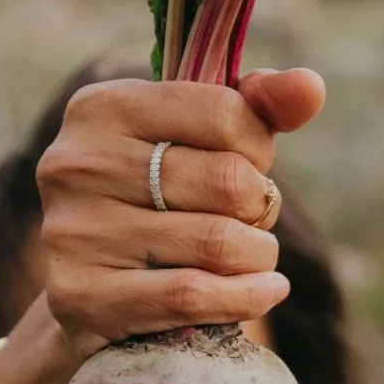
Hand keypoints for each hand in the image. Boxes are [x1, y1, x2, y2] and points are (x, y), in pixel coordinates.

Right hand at [35, 69, 326, 353]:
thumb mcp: (196, 139)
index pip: (225, 113)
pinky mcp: (80, 296)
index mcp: (101, 107)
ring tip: (254, 255)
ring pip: (217, 243)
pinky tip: (264, 291)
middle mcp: (77, 164)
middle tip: (251, 217)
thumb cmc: (153, 197)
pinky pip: (194, 296)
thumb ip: (256, 104)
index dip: (258, 145)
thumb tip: (310, 87)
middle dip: (259, 205)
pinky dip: (246, 296)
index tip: (248, 164)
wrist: (84, 288)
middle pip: (227, 182)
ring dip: (257, 255)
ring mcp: (73, 232)